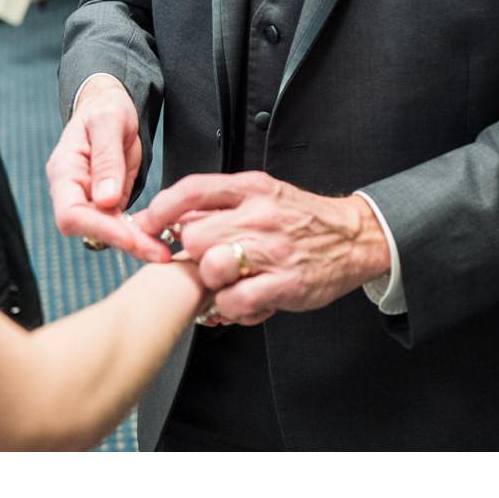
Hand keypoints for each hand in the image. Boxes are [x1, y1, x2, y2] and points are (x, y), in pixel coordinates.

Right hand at [45, 75, 167, 261]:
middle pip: (89, 229)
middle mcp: (72, 190)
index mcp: (64, 170)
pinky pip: (119, 226)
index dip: (100, 228)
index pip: (71, 213)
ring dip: (134, 244)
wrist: (112, 104)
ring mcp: (89, 199)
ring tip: (164, 252)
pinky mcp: (107, 203)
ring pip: (106, 233)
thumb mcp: (110, 122)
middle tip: (158, 252)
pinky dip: (139, 235)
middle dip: (123, 242)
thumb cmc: (107, 107)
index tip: (132, 237)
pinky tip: (160, 241)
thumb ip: (106, 159)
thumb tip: (105, 200)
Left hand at [136, 172, 390, 325]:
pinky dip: (232, 308)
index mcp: (252, 188)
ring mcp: (273, 250)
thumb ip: (222, 204)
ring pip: (211, 269)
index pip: (195, 189)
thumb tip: (173, 218)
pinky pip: (236, 301)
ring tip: (228, 284)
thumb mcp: (264, 195)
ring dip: (212, 284)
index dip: (161, 208)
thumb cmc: (302, 220)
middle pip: (195, 236)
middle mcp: (260, 215)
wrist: (355, 238)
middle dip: (193, 256)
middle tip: (207, 264)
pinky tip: (245, 303)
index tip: (143, 225)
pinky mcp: (285, 283)